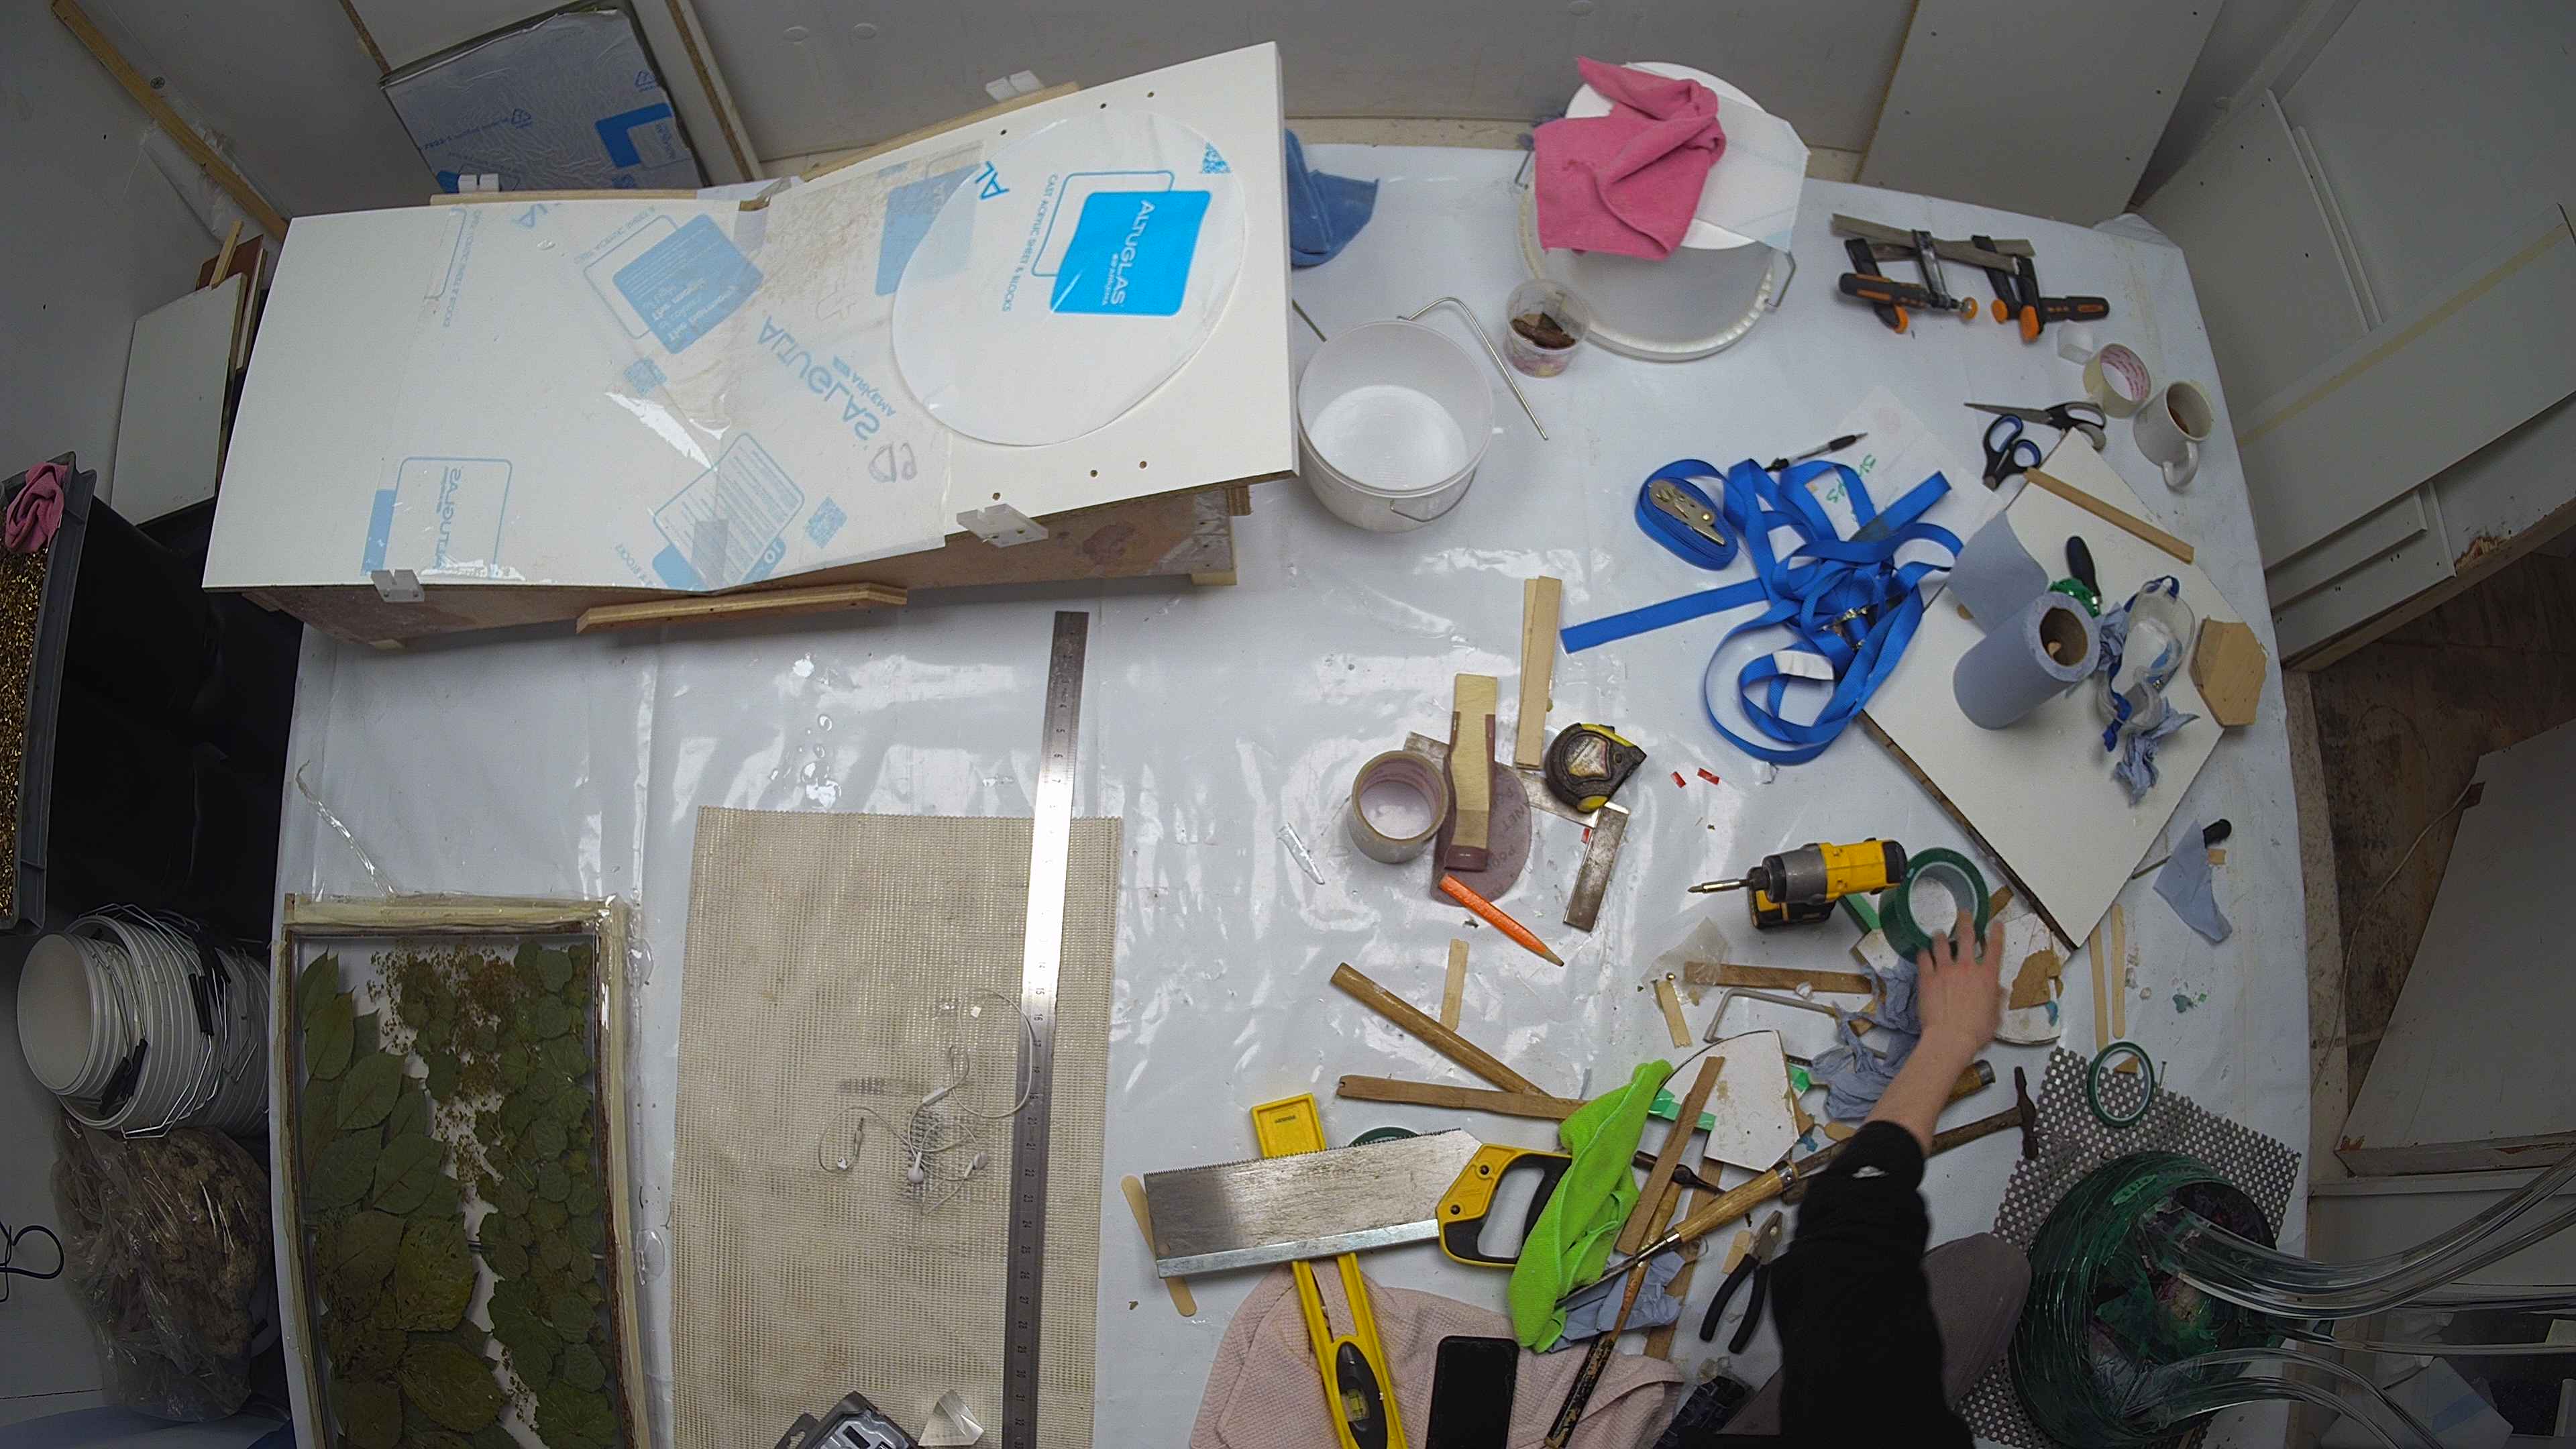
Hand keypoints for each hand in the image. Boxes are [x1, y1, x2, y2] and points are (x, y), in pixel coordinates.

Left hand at [1915, 910, 2003, 1057]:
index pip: (1995, 949)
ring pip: (1942, 944)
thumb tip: (1999, 992)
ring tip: (1939, 932)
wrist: (1951, 1037)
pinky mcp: (1927, 977)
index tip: (1996, 923)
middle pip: (1967, 937)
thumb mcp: (1995, 1016)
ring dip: (1941, 936)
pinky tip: (1922, 951)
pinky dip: (1923, 953)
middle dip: (1966, 922)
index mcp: (1987, 976)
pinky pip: (1924, 959)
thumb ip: (1996, 1000)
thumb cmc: (1975, 1031)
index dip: (1997, 933)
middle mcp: (1967, 968)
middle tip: (1963, 912)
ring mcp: (1945, 970)